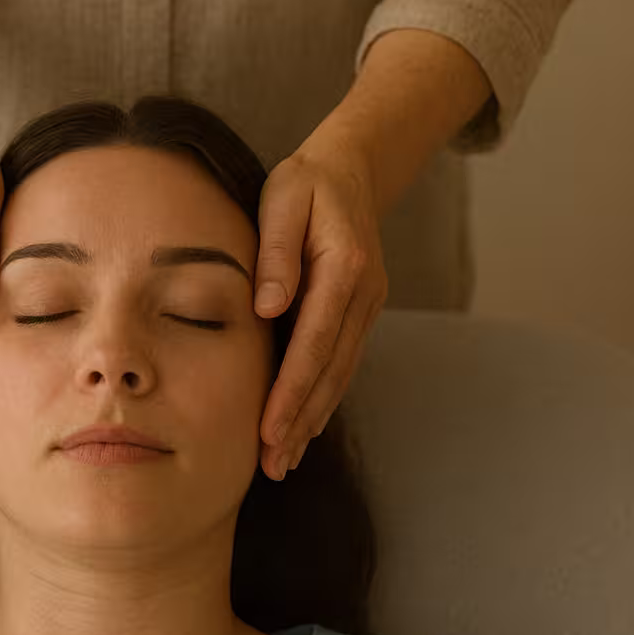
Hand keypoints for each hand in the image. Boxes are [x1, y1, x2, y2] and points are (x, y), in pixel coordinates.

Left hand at [252, 120, 388, 479]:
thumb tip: (266, 307)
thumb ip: (274, 252)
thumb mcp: (282, 199)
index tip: (268, 428)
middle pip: (330, 371)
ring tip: (282, 461)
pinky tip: (302, 430)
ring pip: (339, 375)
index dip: (292, 390)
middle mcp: (363, 295)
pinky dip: (322, 400)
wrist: (351, 169)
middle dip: (300, 421)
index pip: (315, 342)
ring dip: (312, 421)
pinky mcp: (359, 315)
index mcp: (344, 268)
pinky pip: (340, 365)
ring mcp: (366, 308)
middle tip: (273, 465)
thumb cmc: (305, 183)